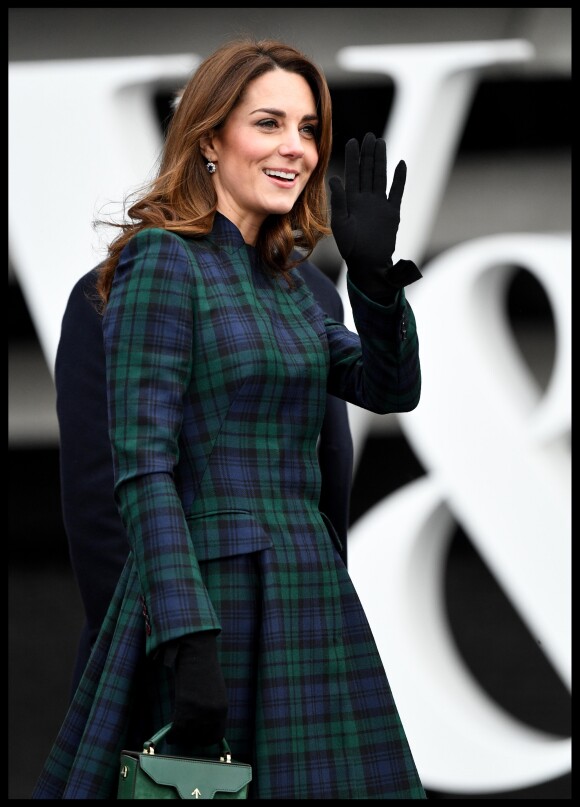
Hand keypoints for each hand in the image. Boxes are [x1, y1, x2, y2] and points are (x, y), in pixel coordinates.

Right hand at [165, 631, 227, 746]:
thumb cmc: (204, 671)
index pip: (216, 737)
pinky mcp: (184, 709)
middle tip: (184, 735)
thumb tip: (202, 728)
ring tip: (177, 732)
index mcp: (222, 710)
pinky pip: (177, 731)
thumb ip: (211, 711)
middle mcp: (212, 714)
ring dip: (181, 736)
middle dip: (192, 739)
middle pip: (201, 740)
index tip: (198, 738)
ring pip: (187, 736)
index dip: (205, 739)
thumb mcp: (214, 693)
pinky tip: (170, 733)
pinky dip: (172, 734)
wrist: (196, 655)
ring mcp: (199, 713)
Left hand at [329, 132, 420, 300]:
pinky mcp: (392, 212)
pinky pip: (396, 192)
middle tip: (369, 136)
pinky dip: (399, 179)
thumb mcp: (340, 223)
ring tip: (380, 143)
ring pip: (381, 177)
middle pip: (367, 171)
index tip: (352, 142)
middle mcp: (365, 199)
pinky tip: (401, 164)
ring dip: (381, 160)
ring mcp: (379, 204)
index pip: (352, 174)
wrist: (368, 264)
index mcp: (351, 201)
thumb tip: (334, 178)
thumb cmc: (351, 248)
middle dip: (368, 154)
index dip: (352, 158)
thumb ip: (338, 201)